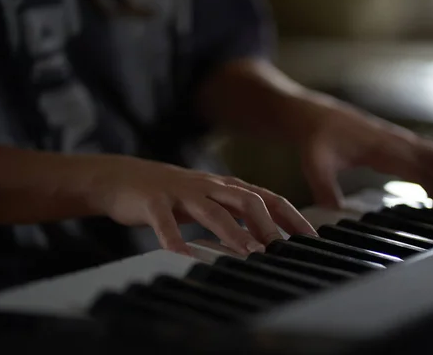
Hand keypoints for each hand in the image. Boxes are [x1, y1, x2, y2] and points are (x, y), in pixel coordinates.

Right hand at [87, 156, 315, 254]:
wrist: (123, 177)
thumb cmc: (172, 194)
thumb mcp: (209, 200)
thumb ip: (235, 214)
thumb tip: (266, 238)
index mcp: (225, 186)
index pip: (267, 197)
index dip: (290, 216)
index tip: (309, 238)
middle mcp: (208, 185)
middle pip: (246, 199)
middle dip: (268, 224)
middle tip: (282, 249)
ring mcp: (181, 191)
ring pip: (212, 209)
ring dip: (232, 232)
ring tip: (248, 252)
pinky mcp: (153, 201)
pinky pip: (165, 221)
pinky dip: (175, 238)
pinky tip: (184, 255)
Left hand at [299, 104, 432, 210]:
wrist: (313, 115)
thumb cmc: (316, 139)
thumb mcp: (314, 164)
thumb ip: (325, 188)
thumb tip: (334, 213)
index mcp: (384, 149)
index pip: (422, 171)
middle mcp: (398, 142)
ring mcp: (401, 139)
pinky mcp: (398, 141)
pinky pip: (432, 152)